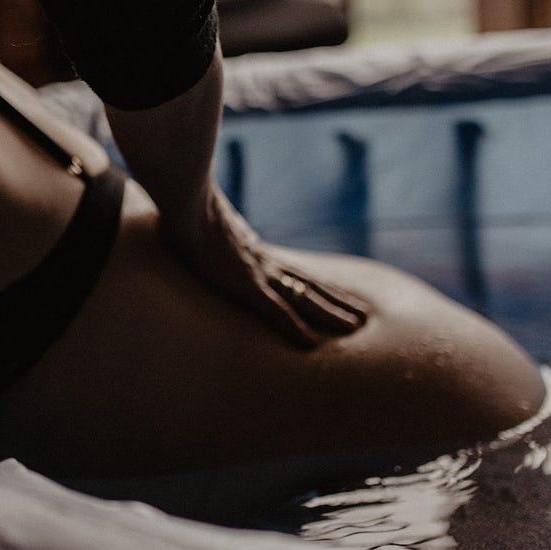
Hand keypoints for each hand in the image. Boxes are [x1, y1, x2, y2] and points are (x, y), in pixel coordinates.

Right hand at [162, 184, 367, 347]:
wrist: (187, 205)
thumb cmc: (187, 212)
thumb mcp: (204, 227)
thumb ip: (211, 234)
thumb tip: (201, 235)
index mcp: (256, 252)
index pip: (296, 272)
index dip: (320, 286)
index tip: (340, 296)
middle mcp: (265, 263)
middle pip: (309, 286)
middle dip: (337, 302)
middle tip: (364, 318)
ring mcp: (258, 274)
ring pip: (304, 299)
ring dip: (330, 314)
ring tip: (356, 328)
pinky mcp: (246, 286)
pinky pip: (277, 312)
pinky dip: (295, 328)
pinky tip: (312, 344)